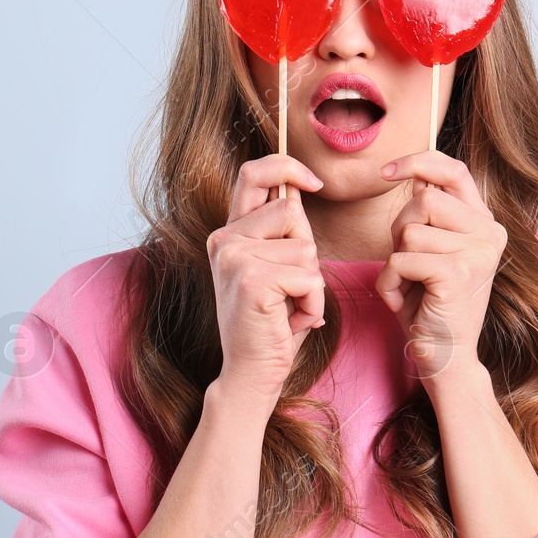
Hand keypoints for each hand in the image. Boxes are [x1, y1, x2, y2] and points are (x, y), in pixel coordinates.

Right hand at [207, 154, 326, 402]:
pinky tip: (291, 319)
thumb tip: (300, 190)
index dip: (287, 166)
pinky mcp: (252, 281)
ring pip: (306, 247)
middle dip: (306, 248)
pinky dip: (312, 302)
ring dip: (311, 282)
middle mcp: (225, 240)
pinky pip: (309, 277)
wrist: (251, 372)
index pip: (253, 174)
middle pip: (292, 211)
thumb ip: (281, 232)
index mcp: (229, 233)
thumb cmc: (272, 323)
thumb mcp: (275, 268)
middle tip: (290, 286)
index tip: (313, 183)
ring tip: (289, 305)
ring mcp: (235, 259)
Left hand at [374, 151, 506, 384]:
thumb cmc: (429, 302)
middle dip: (400, 227)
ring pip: (409, 230)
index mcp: (484, 223)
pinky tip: (405, 300)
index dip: (418, 162)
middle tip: (407, 261)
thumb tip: (415, 176)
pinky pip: (402, 258)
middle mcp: (489, 234)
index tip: (387, 172)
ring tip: (410, 285)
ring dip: (394, 259)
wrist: (445, 356)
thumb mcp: (431, 249)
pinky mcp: (458, 274)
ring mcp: (478, 253)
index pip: (455, 170)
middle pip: (424, 198)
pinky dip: (390, 281)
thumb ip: (430, 214)